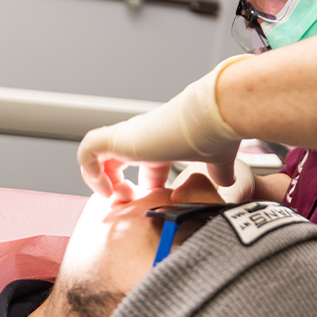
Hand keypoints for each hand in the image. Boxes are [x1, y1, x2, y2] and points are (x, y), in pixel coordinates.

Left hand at [77, 55, 251, 196]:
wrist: (214, 114)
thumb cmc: (216, 132)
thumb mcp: (218, 159)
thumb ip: (220, 170)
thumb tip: (228, 181)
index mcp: (163, 142)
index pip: (144, 163)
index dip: (142, 186)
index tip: (150, 202)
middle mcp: (143, 137)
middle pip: (114, 159)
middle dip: (114, 184)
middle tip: (126, 200)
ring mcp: (129, 136)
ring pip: (94, 154)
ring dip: (98, 178)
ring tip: (112, 196)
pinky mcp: (119, 138)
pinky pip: (87, 151)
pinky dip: (90, 172)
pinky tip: (109, 189)